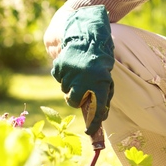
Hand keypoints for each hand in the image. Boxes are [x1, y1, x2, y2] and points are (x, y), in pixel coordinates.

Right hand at [52, 5, 114, 135]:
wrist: (88, 34)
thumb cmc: (101, 58)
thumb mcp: (107, 75)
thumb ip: (105, 93)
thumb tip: (101, 114)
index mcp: (100, 83)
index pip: (97, 109)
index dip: (93, 123)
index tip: (89, 132)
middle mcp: (84, 80)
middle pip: (74, 101)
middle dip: (76, 100)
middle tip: (79, 95)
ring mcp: (70, 73)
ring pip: (65, 89)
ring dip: (70, 85)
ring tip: (78, 73)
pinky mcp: (59, 66)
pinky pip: (58, 78)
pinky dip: (63, 75)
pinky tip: (71, 66)